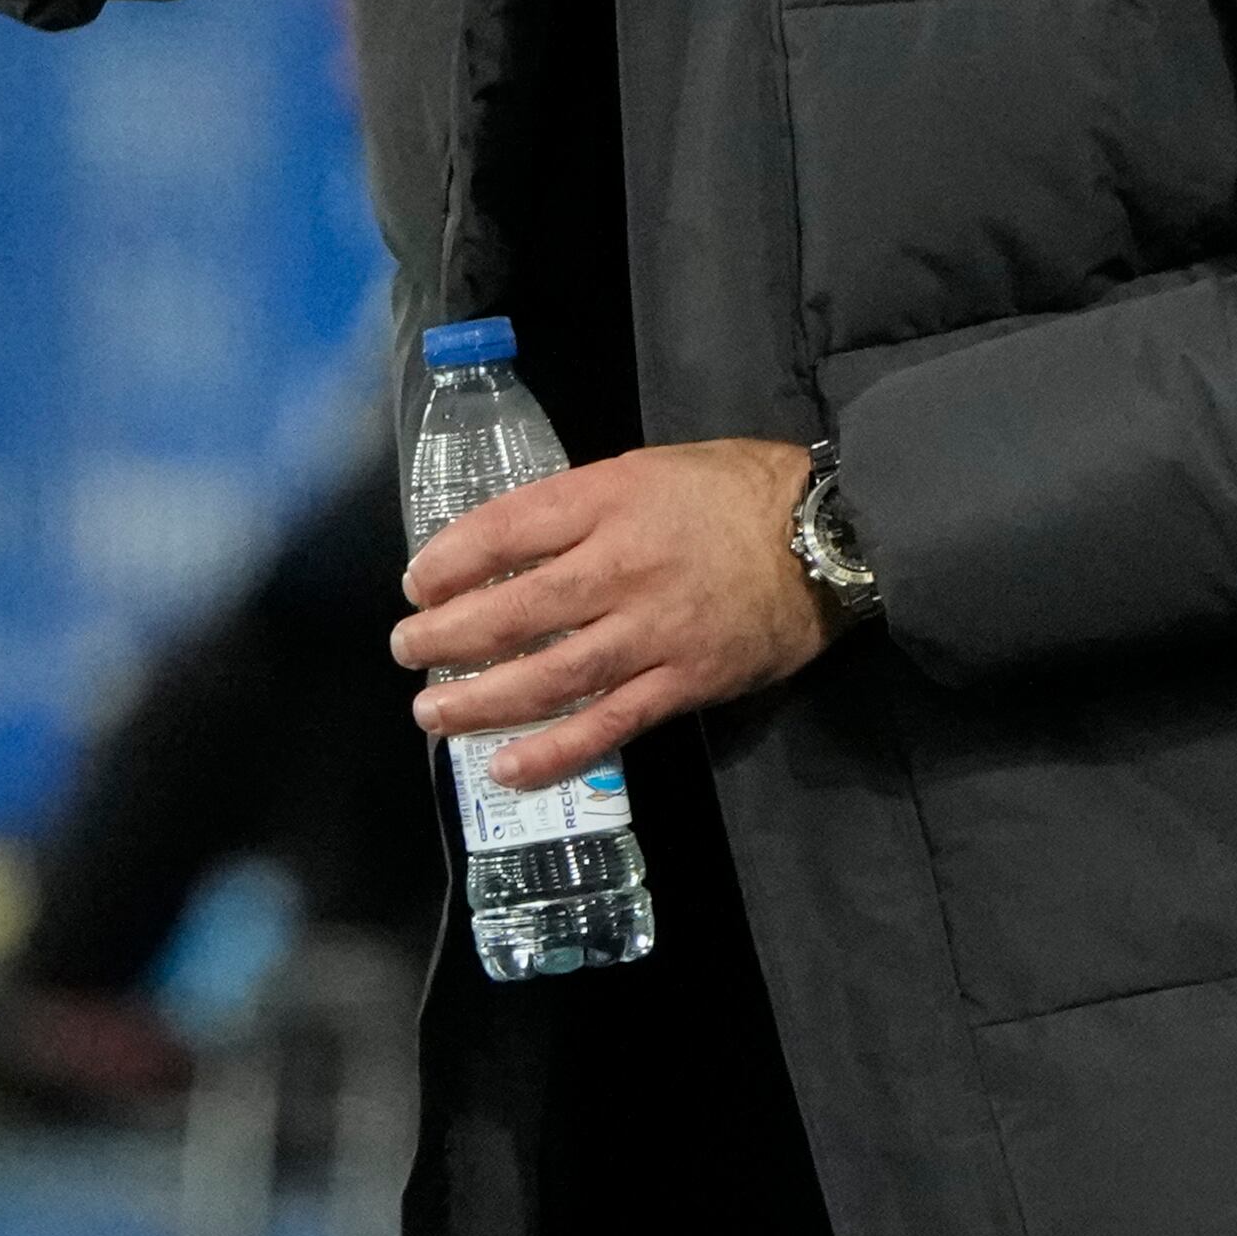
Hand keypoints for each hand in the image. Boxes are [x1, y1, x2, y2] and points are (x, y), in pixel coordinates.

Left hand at [390, 437, 832, 793]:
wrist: (830, 535)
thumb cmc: (736, 491)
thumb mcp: (649, 468)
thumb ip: (583, 505)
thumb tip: (509, 547)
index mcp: (610, 498)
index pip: (506, 530)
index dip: (449, 561)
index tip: (417, 584)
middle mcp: (622, 565)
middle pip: (513, 610)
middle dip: (446, 636)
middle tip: (406, 651)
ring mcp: (653, 631)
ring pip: (548, 676)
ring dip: (480, 700)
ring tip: (432, 713)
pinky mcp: (684, 684)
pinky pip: (607, 726)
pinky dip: (552, 753)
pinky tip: (504, 767)